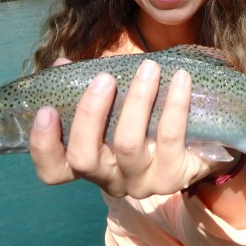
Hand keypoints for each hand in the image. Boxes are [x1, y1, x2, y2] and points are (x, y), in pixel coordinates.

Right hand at [29, 59, 222, 197]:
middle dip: (89, 114)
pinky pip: (170, 139)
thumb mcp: (115, 101)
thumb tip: (62, 63)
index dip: (44, 146)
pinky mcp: (175, 177)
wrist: (201, 137)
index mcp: (89, 161)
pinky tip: (181, 79)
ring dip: (136, 101)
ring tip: (149, 68)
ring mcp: (142, 182)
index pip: (53, 171)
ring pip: (127, 146)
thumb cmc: (146, 114)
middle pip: (84, 158)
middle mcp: (110, 179)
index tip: (46, 110)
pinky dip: (174, 106)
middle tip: (104, 79)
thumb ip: (86, 84)